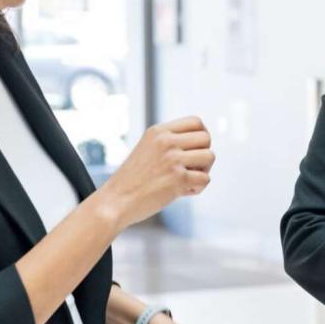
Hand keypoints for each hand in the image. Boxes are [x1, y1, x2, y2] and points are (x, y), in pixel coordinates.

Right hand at [99, 116, 214, 230]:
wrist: (114, 202)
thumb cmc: (132, 180)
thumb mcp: (148, 149)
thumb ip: (170, 142)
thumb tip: (204, 139)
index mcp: (158, 131)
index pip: (196, 122)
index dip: (201, 137)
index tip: (194, 151)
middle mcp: (166, 141)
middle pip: (206, 138)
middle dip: (204, 154)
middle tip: (191, 168)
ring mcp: (172, 158)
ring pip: (210, 157)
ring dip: (203, 171)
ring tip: (186, 180)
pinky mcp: (178, 178)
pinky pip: (205, 179)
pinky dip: (197, 188)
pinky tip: (181, 192)